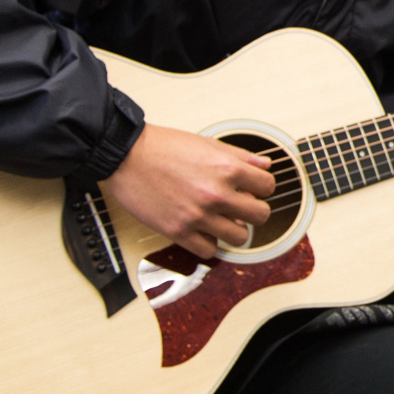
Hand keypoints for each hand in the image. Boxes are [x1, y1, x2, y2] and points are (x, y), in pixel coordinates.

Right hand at [104, 124, 276, 258]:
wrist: (126, 156)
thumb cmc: (163, 147)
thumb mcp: (207, 143)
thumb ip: (240, 156)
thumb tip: (265, 165)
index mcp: (227, 169)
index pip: (268, 186)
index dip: (262, 187)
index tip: (253, 189)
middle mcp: (216, 194)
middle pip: (260, 215)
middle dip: (254, 211)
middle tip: (242, 207)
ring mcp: (198, 216)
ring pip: (239, 237)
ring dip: (234, 230)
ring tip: (223, 221)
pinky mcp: (178, 231)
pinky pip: (209, 250)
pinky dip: (209, 243)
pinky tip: (203, 231)